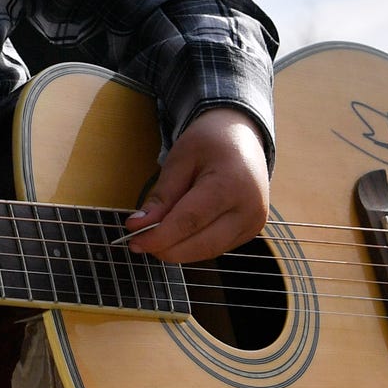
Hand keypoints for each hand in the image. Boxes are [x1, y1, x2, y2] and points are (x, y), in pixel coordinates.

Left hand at [124, 108, 270, 265]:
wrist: (243, 136)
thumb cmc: (211, 143)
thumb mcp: (180, 159)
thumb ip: (162, 195)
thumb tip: (139, 226)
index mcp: (231, 184)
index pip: (190, 221)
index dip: (160, 236)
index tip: (134, 240)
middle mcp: (249, 209)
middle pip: (201, 244)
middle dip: (166, 248)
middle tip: (138, 243)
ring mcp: (253, 224)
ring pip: (208, 251)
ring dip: (178, 250)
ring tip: (154, 237)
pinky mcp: (250, 232)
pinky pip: (216, 248)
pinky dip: (192, 245)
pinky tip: (177, 234)